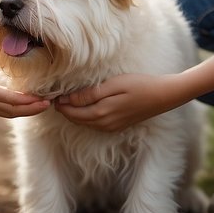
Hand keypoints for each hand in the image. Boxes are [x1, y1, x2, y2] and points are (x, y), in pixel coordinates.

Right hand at [0, 42, 49, 118]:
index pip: (6, 99)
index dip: (25, 102)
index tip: (42, 99)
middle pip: (9, 110)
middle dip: (30, 109)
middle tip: (50, 103)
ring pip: (4, 112)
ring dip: (24, 110)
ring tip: (42, 105)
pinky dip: (13, 107)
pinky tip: (24, 103)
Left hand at [54, 73, 182, 131]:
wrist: (162, 97)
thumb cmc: (138, 85)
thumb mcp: (113, 85)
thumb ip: (90, 94)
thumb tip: (68, 99)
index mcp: (101, 113)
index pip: (72, 111)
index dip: (59, 103)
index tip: (51, 93)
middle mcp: (104, 124)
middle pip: (75, 119)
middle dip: (63, 109)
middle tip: (54, 96)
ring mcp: (110, 127)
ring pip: (84, 122)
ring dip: (73, 113)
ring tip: (64, 99)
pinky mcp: (116, 126)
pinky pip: (94, 123)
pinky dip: (84, 116)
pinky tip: (83, 106)